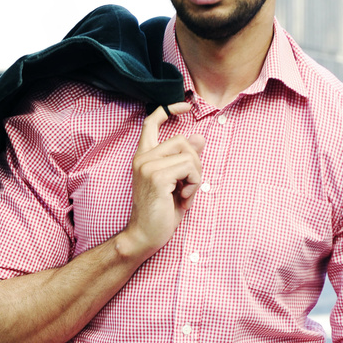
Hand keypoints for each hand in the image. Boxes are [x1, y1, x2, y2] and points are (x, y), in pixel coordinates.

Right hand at [120, 103, 204, 259]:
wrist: (144, 236)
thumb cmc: (160, 212)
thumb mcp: (177, 182)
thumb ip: (185, 159)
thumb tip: (199, 136)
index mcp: (143, 157)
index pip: (151, 122)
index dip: (168, 109)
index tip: (185, 106)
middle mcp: (142, 158)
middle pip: (182, 140)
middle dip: (195, 162)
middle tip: (189, 184)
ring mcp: (148, 166)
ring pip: (189, 154)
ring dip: (196, 176)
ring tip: (184, 193)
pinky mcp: (157, 176)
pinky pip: (190, 168)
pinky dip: (194, 184)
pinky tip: (183, 198)